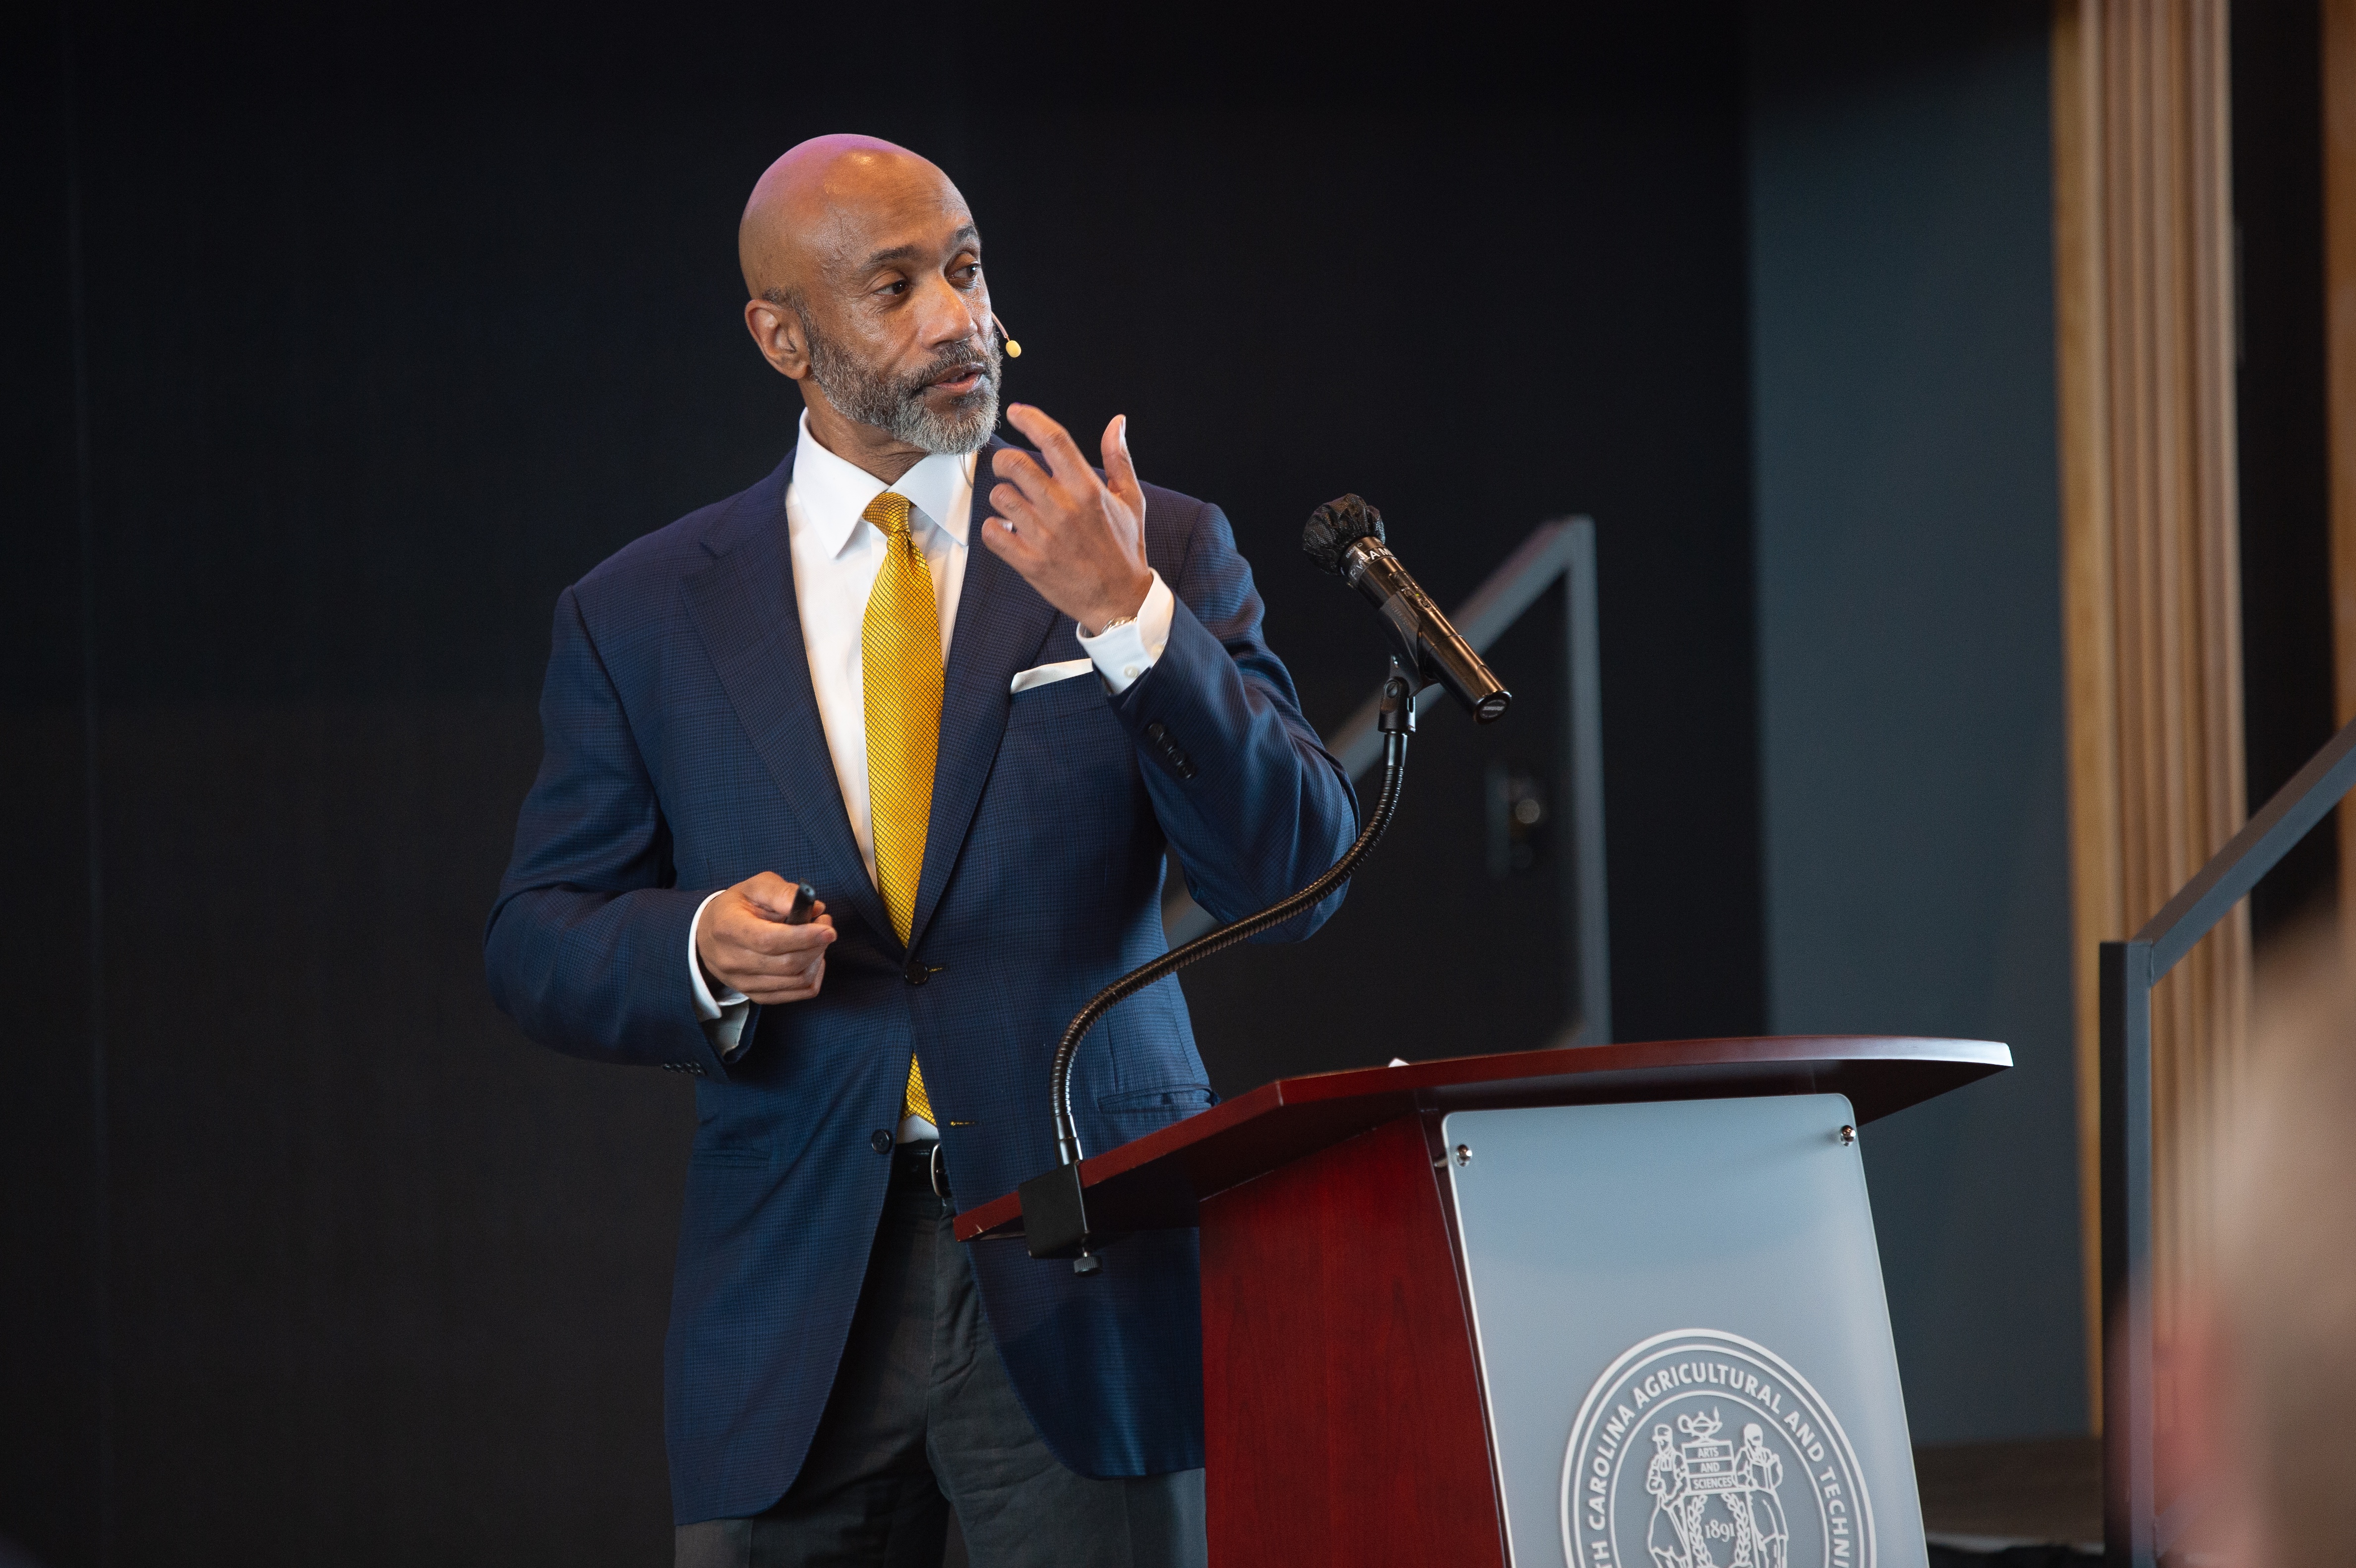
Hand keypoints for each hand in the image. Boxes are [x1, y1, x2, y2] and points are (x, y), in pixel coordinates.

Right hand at [695, 872, 835, 1004]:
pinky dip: (813, 978)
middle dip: (816, 945)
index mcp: (728, 928)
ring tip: (818, 940)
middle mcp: (732, 960)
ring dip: (817, 960)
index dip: (803, 937)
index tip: (828, 929)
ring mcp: (742, 982)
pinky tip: (813, 959)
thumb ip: (782, 893)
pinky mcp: (754, 995)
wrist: (708, 933)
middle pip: (786, 963)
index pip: (769, 941)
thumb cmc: (736, 907)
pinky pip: (795, 995)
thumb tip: (814, 907)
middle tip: (826, 925)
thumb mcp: (755, 887)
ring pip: (794, 981)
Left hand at [983, 406, 1153, 633]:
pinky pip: (992, 532)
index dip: (1030, 419)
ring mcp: (1044, 537)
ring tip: (1013, 505)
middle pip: (1015, 463)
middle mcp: (1064, 510)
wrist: (1120, 601)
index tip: (1017, 412)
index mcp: (1088, 489)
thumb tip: (1117, 422)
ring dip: (1001, 496)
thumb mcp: (1130, 500)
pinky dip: (994, 527)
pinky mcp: (1029, 562)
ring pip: (1000, 496)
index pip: (1054, 440)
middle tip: (1008, 467)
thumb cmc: (1123, 549)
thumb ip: (1119, 459)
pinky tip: (1007, 529)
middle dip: (1004, 459)